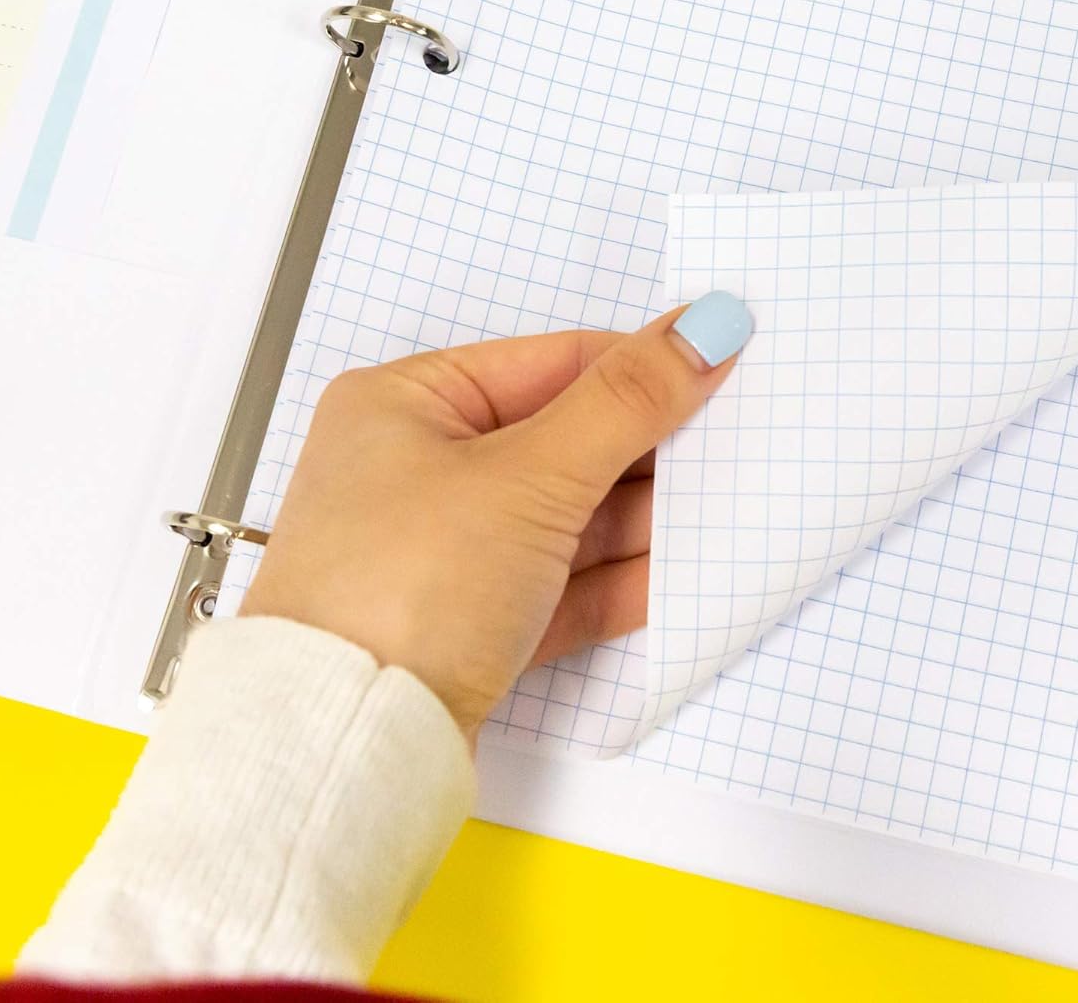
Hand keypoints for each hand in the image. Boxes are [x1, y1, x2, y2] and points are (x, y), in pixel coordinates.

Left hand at [241, 293, 751, 741]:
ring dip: (643, 519)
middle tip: (735, 444)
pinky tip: (679, 577)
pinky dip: (618, 581)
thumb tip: (705, 327)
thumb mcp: (530, 476)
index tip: (720, 367)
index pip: (550, 362)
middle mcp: (419, 471)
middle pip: (563, 441)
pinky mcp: (469, 626)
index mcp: (408, 404)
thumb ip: (627, 403)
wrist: (342, 751)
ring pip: (568, 518)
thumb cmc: (401, 589)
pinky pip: (560, 586)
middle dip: (647, 451)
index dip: (639, 366)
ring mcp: (444, 554)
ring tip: (724, 511)